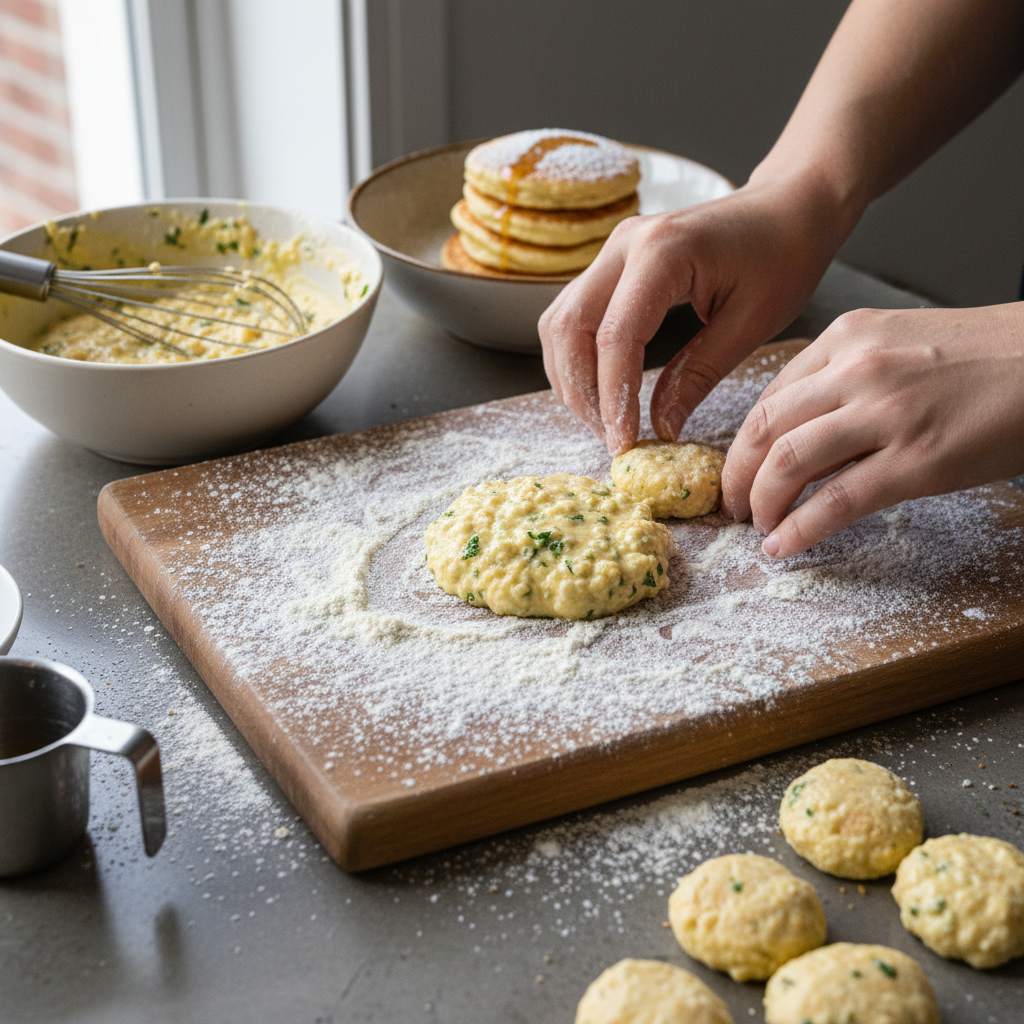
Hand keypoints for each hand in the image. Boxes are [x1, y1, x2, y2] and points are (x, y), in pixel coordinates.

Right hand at [537, 177, 844, 455]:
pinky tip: (604, 389)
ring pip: (560, 324)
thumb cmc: (783, 256)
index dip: (613, 399)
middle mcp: (623, 245)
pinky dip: (579, 359)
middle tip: (611, 438)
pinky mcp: (612, 264)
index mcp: (662, 252)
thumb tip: (661, 428)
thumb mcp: (751, 323)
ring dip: (572, 378)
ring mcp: (612, 251)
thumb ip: (699, 375)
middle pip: (569, 329)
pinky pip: (573, 316)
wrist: (788, 207)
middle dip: (582, 393)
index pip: (615, 337)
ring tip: (607, 420)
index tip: (624, 444)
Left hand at [722, 303, 1023, 557]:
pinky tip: (783, 547)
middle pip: (764, 429)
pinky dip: (798, 531)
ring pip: (787, 464)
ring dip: (761, 504)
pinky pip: (835, 503)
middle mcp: (857, 369)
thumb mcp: (901, 345)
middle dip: (735, 476)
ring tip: (759, 526)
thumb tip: (800, 432)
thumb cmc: (987, 359)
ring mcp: (886, 414)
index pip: (769, 396)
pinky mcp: (917, 461)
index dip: (742, 443)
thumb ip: (846, 379)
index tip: (737, 469)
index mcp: (848, 337)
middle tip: (731, 505)